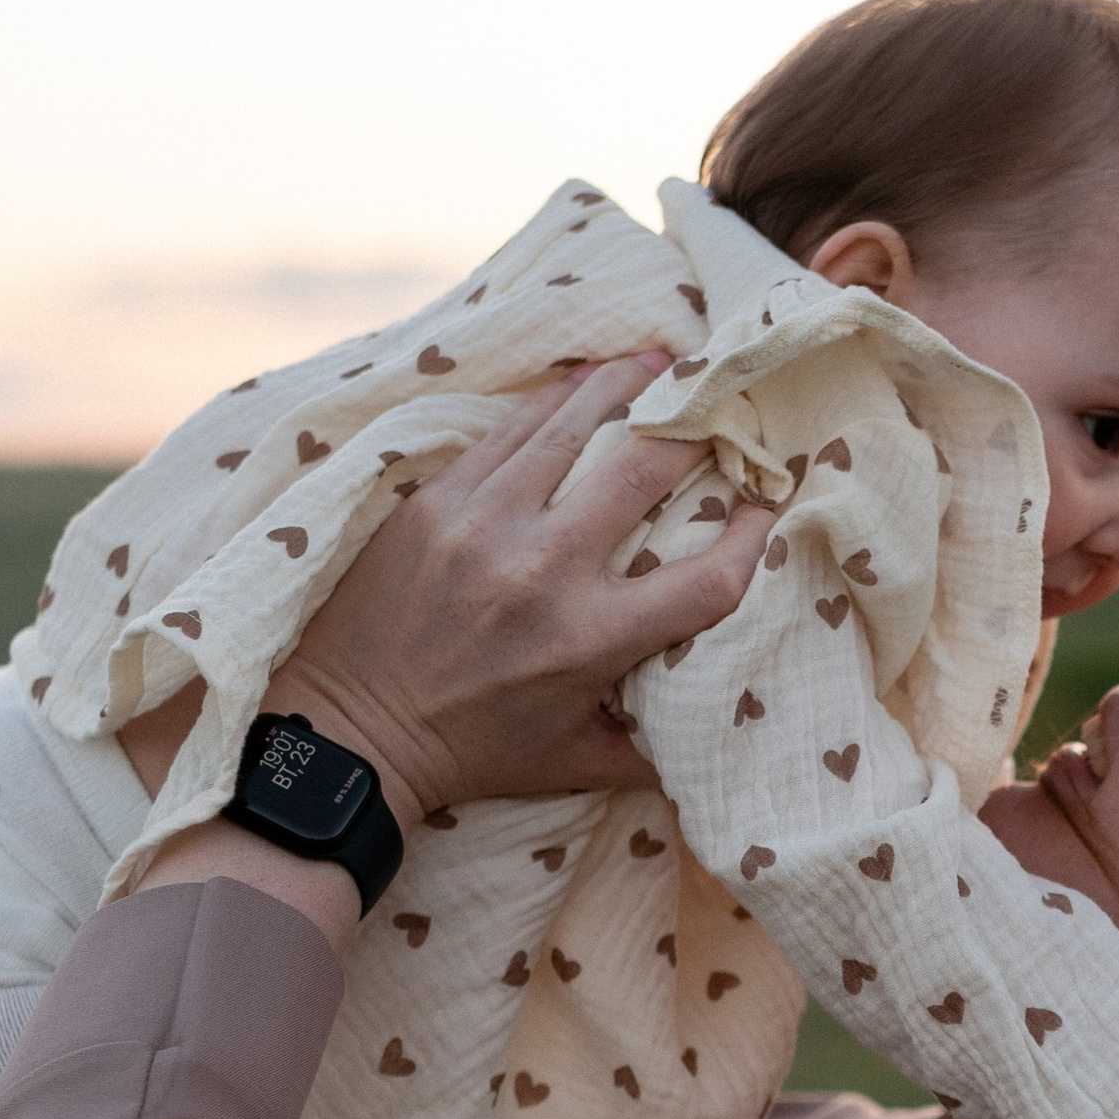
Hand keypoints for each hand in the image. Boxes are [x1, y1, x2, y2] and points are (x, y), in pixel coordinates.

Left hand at [277, 357, 773, 825]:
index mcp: (591, 641)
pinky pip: (505, 433)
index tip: (769, 505)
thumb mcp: (575, 760)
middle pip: (644, 469)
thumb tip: (714, 725)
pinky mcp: (434, 502)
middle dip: (692, 428)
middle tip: (718, 402)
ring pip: (571, 425)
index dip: (753, 537)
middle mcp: (544, 572)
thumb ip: (651, 745)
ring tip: (659, 358)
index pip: (707, 579)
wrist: (349, 733)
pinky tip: (578, 383)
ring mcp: (483, 525)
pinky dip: (549, 403)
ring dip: (624, 385)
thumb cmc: (471, 751)